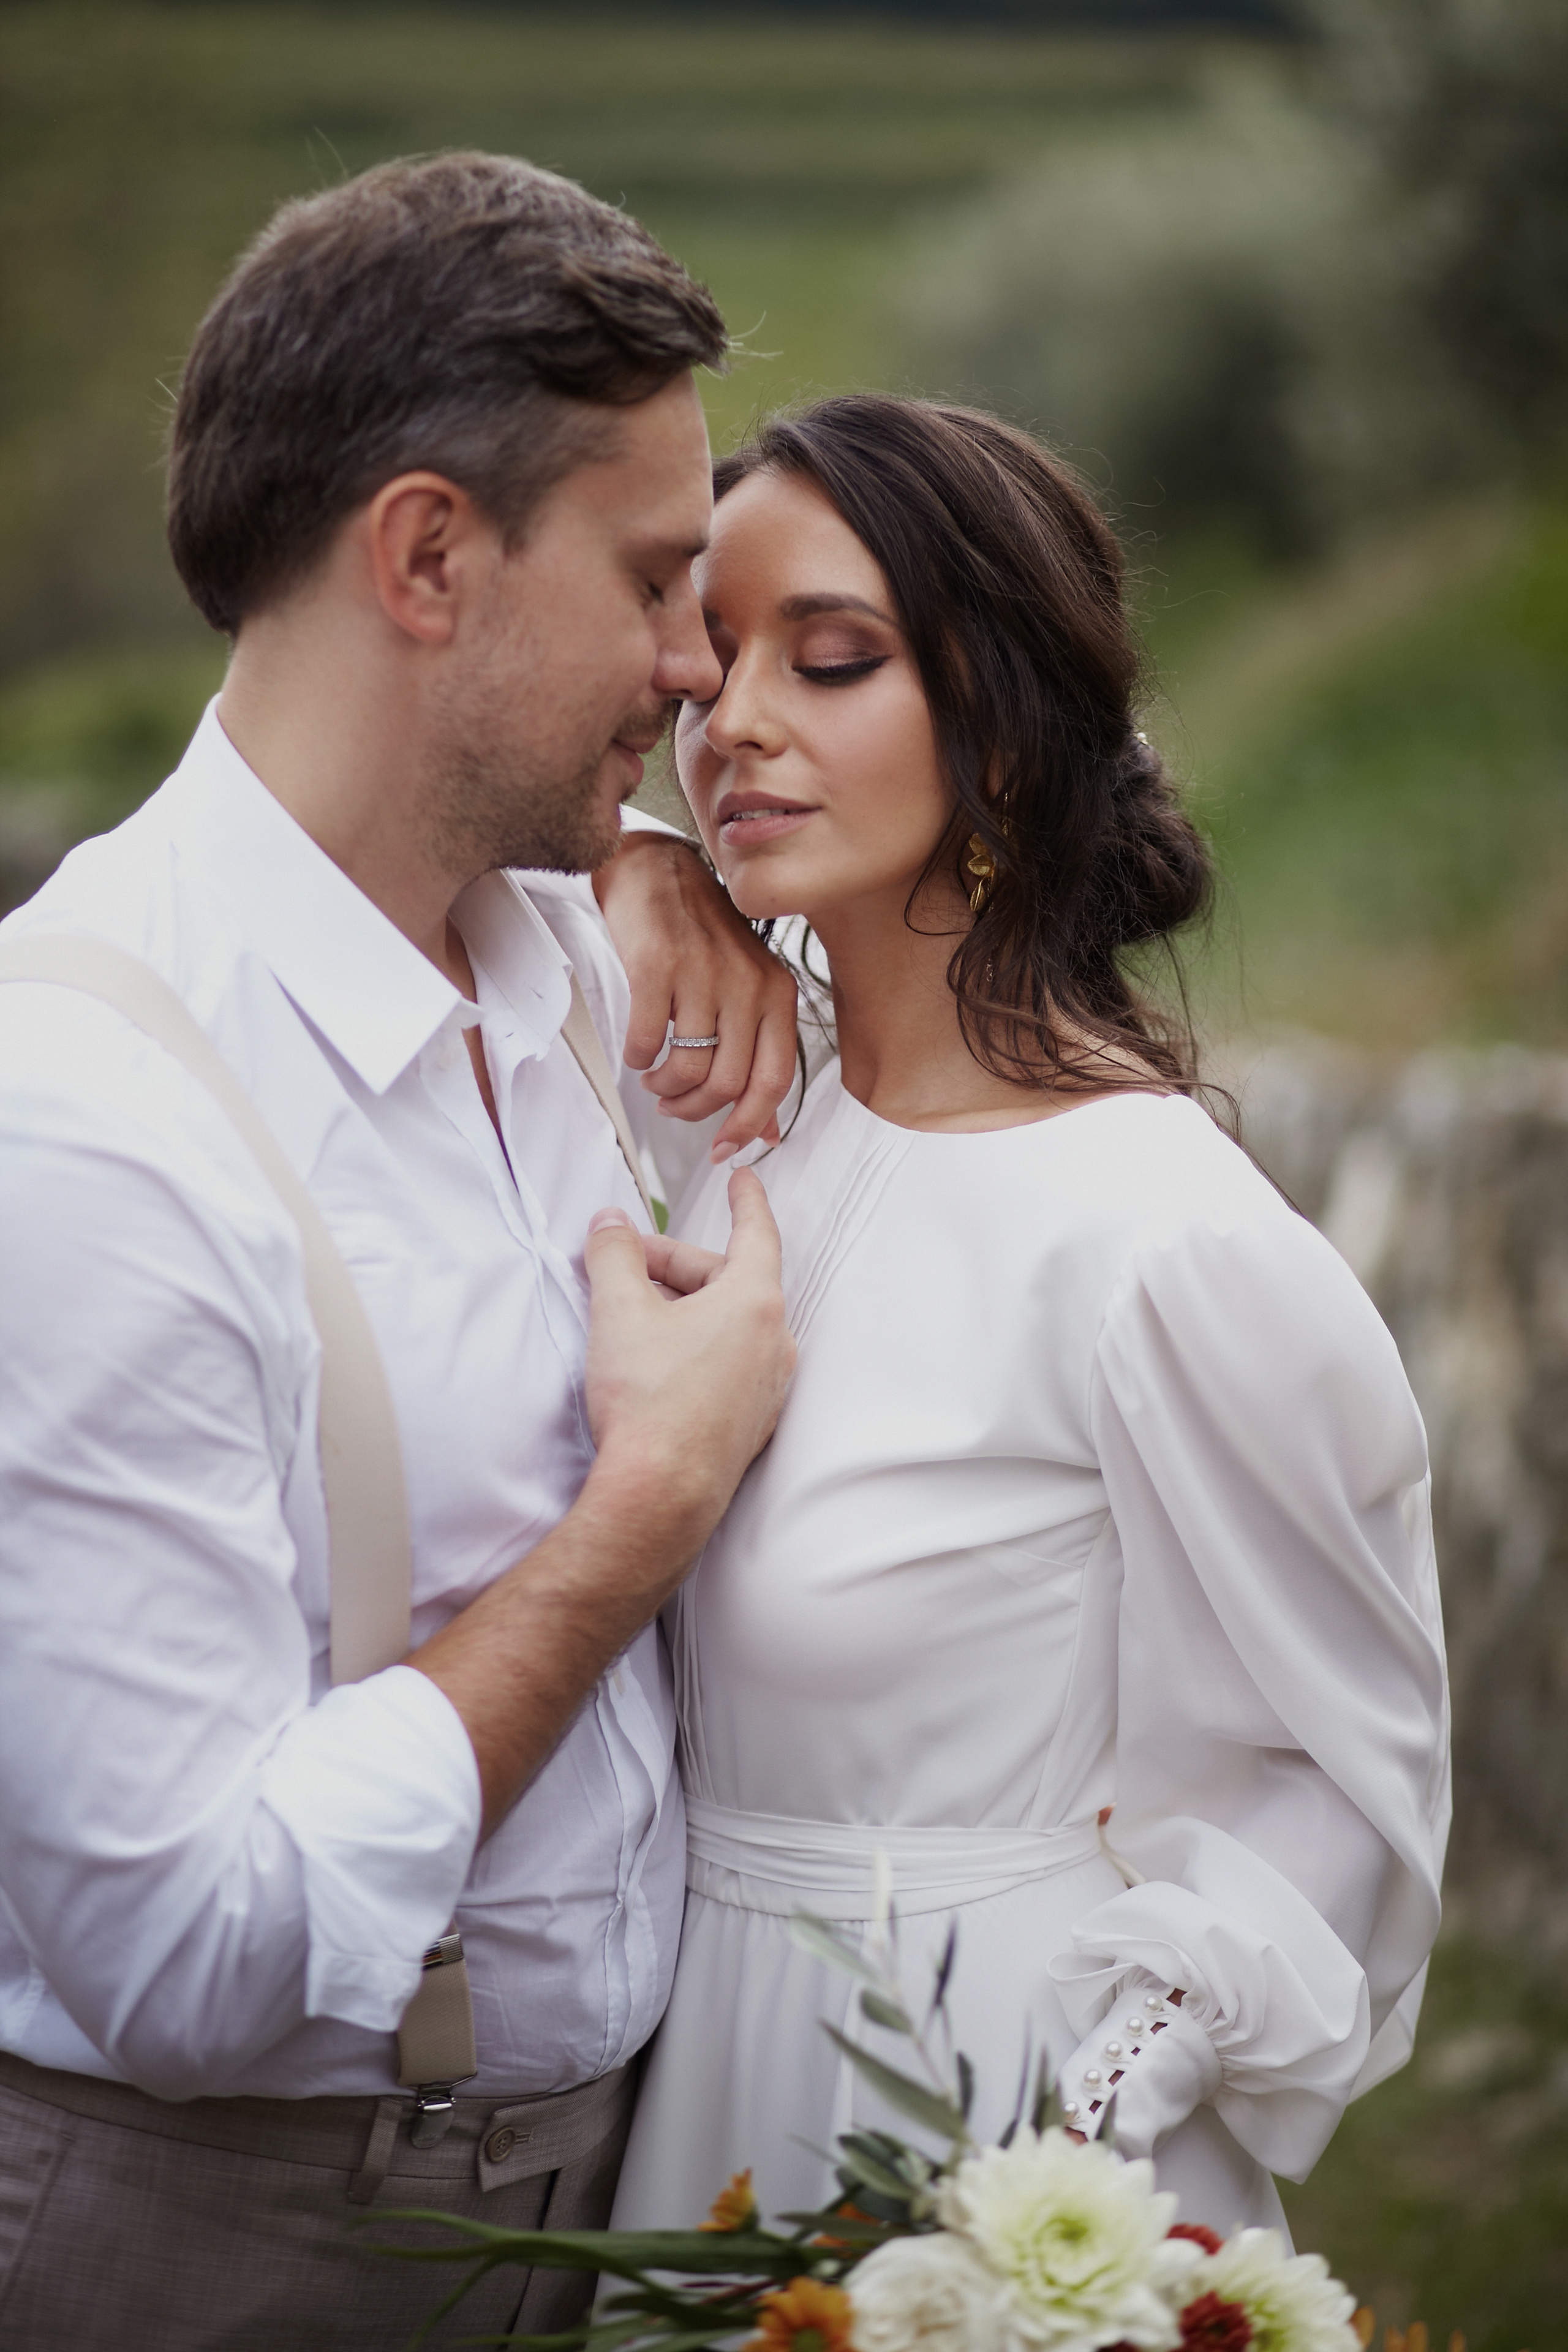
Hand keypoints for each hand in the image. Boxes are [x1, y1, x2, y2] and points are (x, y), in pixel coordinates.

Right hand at [581, 1168, 794, 1556]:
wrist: (660, 1496)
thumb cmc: (648, 1403)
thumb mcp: (619, 1312)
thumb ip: (613, 1256)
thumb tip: (609, 1225)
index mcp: (755, 1303)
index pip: (756, 1232)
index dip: (744, 1200)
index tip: (741, 1178)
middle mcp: (775, 1343)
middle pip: (727, 1280)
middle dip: (673, 1266)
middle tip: (621, 1264)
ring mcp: (767, 1388)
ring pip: (725, 1326)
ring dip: (681, 1311)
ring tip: (628, 1317)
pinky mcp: (751, 1424)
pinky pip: (726, 1366)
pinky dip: (693, 1350)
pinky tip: (651, 1365)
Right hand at [592, 830, 797, 1159]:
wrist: (658, 872)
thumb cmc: (703, 937)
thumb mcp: (747, 992)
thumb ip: (759, 1055)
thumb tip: (768, 1130)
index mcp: (777, 994)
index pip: (774, 1082)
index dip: (747, 1126)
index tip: (723, 1148)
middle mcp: (748, 984)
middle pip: (726, 1084)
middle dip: (695, 1110)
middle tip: (673, 1105)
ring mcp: (704, 974)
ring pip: (688, 1069)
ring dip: (664, 1088)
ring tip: (655, 1078)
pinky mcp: (659, 966)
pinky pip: (647, 1042)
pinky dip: (638, 1058)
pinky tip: (638, 1050)